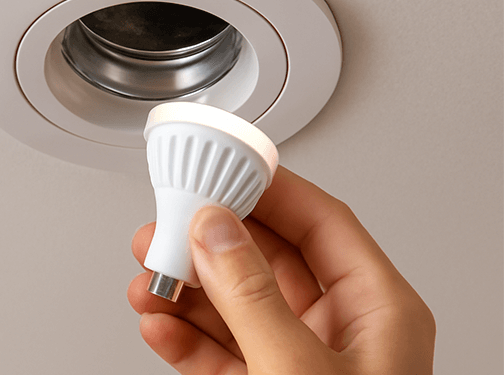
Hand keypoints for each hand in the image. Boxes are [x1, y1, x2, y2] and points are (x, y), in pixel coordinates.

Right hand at [128, 166, 435, 373]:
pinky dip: (183, 337)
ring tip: (148, 274)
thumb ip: (251, 296)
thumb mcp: (298, 370)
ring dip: (185, 288)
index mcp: (375, 310)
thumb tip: (215, 230)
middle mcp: (337, 330)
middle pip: (265, 259)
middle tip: (167, 223)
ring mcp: (296, 361)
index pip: (320, 222)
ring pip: (233, 303)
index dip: (269, 189)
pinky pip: (218, 350)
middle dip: (209, 241)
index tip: (222, 168)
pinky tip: (157, 324)